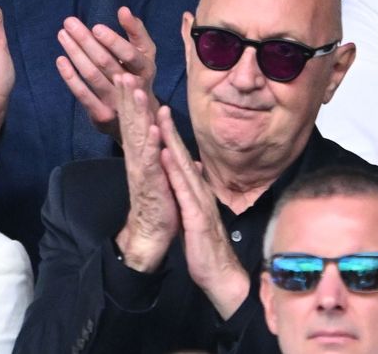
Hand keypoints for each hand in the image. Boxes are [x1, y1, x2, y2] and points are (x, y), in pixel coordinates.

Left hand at [56, 7, 157, 140]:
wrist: (141, 116)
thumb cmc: (139, 74)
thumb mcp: (145, 53)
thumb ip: (136, 31)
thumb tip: (123, 10)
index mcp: (146, 68)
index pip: (130, 54)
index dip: (113, 41)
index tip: (96, 27)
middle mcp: (132, 87)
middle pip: (106, 63)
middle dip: (86, 41)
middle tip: (69, 23)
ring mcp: (116, 102)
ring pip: (92, 76)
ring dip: (75, 54)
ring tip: (62, 35)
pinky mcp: (102, 114)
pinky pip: (83, 94)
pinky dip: (70, 77)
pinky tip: (61, 59)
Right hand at [115, 74, 177, 272]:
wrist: (152, 234)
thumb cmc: (160, 203)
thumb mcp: (164, 173)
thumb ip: (164, 154)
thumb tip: (170, 140)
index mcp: (141, 154)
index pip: (134, 122)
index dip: (131, 100)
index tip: (127, 76)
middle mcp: (138, 158)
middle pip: (131, 122)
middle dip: (128, 97)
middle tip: (122, 72)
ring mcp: (142, 169)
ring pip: (138, 135)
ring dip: (137, 112)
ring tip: (135, 90)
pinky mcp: (150, 182)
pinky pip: (150, 160)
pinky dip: (152, 143)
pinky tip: (154, 127)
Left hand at [159, 106, 249, 319]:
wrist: (220, 273)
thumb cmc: (206, 246)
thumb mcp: (197, 214)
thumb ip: (194, 191)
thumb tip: (193, 171)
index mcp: (196, 190)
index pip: (182, 159)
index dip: (171, 136)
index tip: (159, 115)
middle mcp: (199, 190)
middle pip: (183, 154)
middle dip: (169, 129)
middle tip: (158, 103)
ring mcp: (199, 201)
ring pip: (184, 166)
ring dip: (172, 142)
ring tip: (160, 120)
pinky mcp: (197, 216)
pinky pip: (183, 190)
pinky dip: (174, 171)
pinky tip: (166, 156)